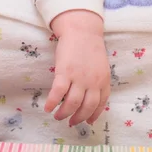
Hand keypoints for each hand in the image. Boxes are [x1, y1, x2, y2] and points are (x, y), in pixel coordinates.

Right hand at [44, 11, 109, 125]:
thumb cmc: (90, 47)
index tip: (87, 122)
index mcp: (104, 80)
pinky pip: (58, 93)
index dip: (93, 115)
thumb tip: (91, 97)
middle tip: (70, 122)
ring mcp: (79, 78)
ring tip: (57, 116)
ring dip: (63, 113)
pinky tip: (47, 108)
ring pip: (71, 104)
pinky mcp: (65, 72)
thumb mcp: (101, 66)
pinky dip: (52, 103)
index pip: (100, 104)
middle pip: (86, 107)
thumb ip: (98, 81)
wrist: (82, 30)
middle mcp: (93, 82)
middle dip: (77, 118)